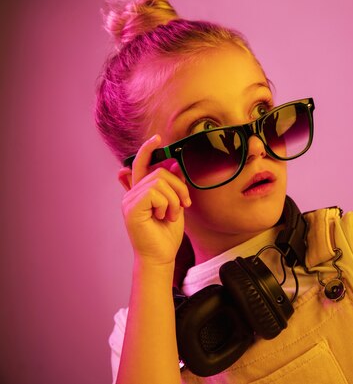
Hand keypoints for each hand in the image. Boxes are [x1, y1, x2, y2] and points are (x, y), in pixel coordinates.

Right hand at [120, 134, 191, 266]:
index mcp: (141, 191)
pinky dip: (166, 205)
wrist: (161, 255)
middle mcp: (132, 193)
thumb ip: (174, 185)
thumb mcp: (175, 204)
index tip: (158, 138)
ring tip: (170, 215)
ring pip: (160, 182)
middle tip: (183, 205)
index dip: (148, 149)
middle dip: (179, 188)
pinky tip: (162, 217)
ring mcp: (130, 200)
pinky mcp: (132, 207)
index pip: (141, 164)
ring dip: (173, 200)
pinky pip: (155, 193)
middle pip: (160, 172)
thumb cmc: (166, 234)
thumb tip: (175, 164)